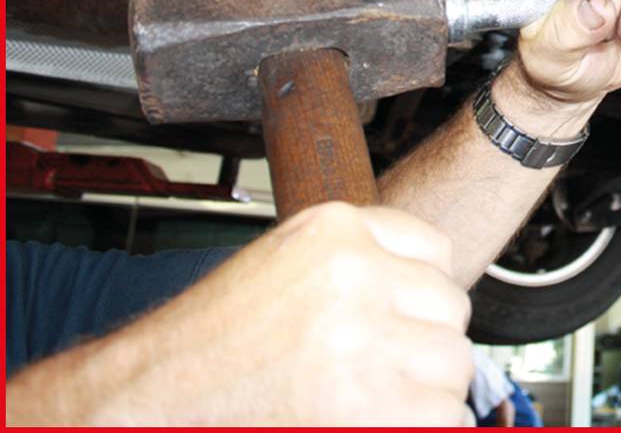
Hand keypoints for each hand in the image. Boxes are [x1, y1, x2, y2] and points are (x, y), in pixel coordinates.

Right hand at [6, 203, 474, 425]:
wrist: (144, 406)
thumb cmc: (205, 349)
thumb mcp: (283, 269)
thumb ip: (357, 265)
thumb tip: (434, 292)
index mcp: (335, 230)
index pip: (434, 252)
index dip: (417, 297)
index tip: (398, 322)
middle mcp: (357, 275)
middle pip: (450, 310)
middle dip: (421, 346)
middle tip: (373, 373)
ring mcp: (368, 341)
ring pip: (453, 365)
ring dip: (422, 391)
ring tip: (361, 401)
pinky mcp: (376, 408)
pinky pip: (443, 418)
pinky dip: (418, 427)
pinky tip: (368, 423)